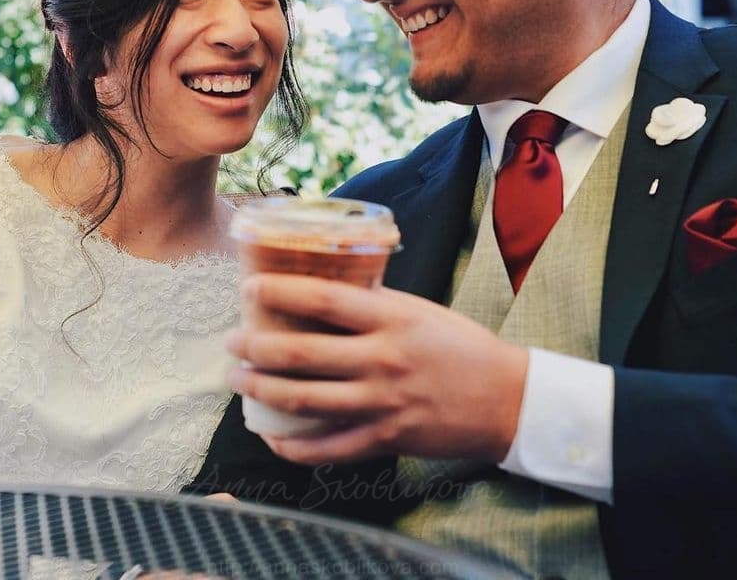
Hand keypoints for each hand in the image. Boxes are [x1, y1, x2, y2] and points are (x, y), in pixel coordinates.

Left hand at [225, 273, 528, 465]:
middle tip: (230, 341)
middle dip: (254, 346)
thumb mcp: (419, 311)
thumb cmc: (460, 347)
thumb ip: (374, 305)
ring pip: (304, 400)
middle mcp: (383, 360)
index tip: (249, 287)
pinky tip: (271, 434)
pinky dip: (293, 446)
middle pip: (301, 353)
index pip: (323, 299)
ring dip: (261, 389)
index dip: (279, 292)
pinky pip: (327, 449)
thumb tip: (321, 291)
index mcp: (392, 319)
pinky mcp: (386, 439)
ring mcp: (382, 403)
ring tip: (237, 378)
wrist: (506, 399)